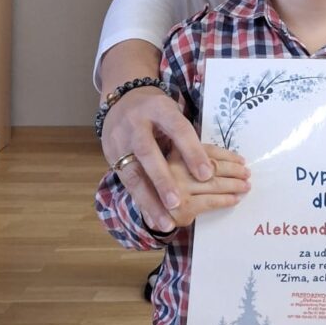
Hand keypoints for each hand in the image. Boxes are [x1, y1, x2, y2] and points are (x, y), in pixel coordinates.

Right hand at [101, 85, 249, 232]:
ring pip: (133, 175)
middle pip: (148, 153)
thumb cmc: (157, 112)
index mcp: (158, 109)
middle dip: (162, 179)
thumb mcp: (172, 112)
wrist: (121, 101)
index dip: (192, 152)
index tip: (206, 175)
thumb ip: (186, 137)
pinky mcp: (113, 159)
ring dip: (150, 201)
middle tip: (177, 202)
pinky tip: (154, 220)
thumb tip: (212, 170)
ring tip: (166, 222)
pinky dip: (142, 204)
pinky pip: (128, 185)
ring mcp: (121, 143)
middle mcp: (136, 125)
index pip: (177, 130)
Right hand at [150, 143, 250, 227]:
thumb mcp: (176, 166)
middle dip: (234, 170)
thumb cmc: (166, 185)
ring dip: (234, 185)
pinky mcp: (183, 206)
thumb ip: (194, 160)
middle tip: (247, 173)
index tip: (241, 160)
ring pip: (215, 184)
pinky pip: (211, 201)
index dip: (228, 156)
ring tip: (245, 186)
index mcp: (175, 153)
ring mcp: (179, 188)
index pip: (208, 151)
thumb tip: (231, 160)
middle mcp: (175, 169)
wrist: (151, 210)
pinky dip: (226, 200)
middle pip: (213, 167)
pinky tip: (235, 199)